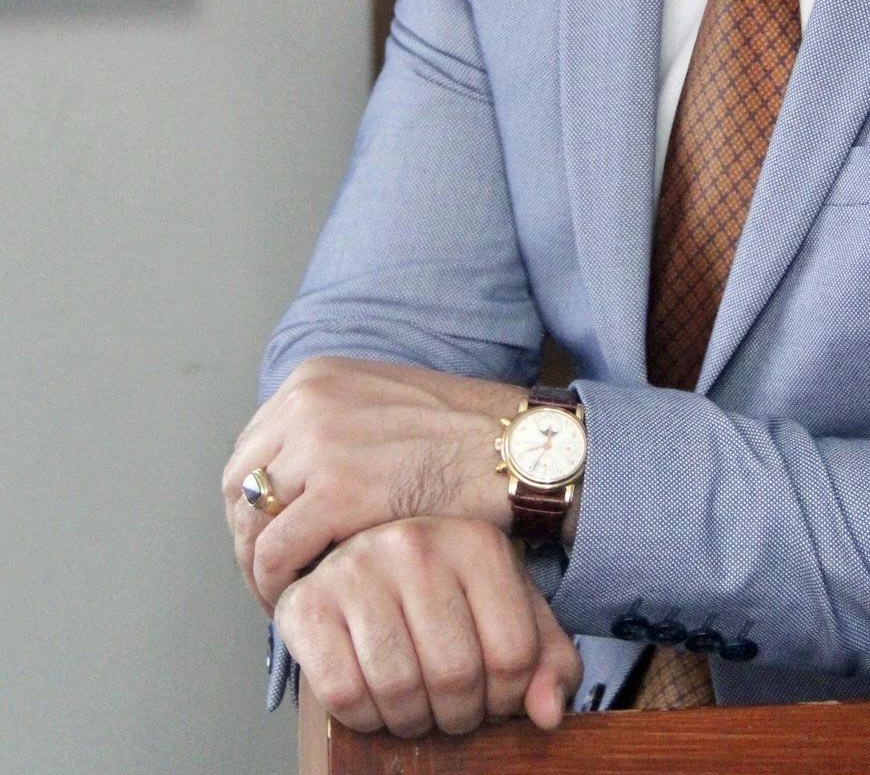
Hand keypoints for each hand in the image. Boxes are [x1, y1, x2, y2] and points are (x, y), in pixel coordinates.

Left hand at [223, 357, 523, 611]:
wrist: (517, 447)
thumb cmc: (465, 435)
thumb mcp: (384, 405)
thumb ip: (335, 427)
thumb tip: (292, 480)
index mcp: (315, 377)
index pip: (252, 449)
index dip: (253, 506)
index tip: (269, 539)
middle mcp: (307, 402)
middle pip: (240, 487)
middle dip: (249, 538)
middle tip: (272, 577)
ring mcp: (319, 444)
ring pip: (251, 525)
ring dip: (260, 570)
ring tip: (283, 598)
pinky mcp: (337, 492)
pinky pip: (277, 555)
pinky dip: (278, 587)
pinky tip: (301, 604)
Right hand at [276, 516, 581, 736]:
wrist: (364, 564)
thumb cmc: (446, 595)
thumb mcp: (507, 612)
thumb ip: (546, 660)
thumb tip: (549, 713)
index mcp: (476, 541)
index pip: (512, 654)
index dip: (507, 699)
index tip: (493, 698)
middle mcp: (415, 543)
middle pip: (455, 675)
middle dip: (458, 715)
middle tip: (451, 711)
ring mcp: (357, 567)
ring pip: (398, 689)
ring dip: (411, 720)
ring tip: (416, 707)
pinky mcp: (305, 602)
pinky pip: (342, 693)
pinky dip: (364, 718)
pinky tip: (374, 700)